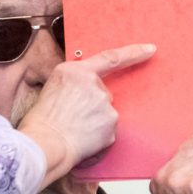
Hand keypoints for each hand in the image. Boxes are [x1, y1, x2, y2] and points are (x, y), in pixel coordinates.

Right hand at [19, 43, 155, 187]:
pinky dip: (98, 135)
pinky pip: (108, 129)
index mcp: (75, 71)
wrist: (44, 143)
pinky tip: (83, 138)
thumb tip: (87, 91)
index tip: (150, 50)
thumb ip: (75, 82)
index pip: (111, 57)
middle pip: (102, 92)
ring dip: (94, 120)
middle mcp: (93, 83)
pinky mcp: (111, 122)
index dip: (133, 53)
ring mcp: (105, 103)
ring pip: (105, 112)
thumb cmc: (42, 120)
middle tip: (72, 117)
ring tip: (74, 129)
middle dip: (92, 105)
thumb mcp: (53, 87)